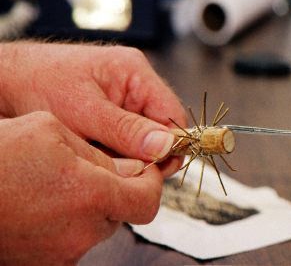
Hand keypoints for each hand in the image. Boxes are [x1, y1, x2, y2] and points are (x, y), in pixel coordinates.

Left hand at [0, 41, 186, 176]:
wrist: (6, 82)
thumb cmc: (37, 82)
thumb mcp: (83, 110)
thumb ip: (125, 130)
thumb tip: (166, 146)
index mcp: (135, 73)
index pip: (172, 114)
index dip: (170, 145)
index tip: (155, 170)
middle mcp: (135, 85)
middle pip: (160, 129)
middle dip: (143, 153)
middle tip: (119, 167)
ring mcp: (123, 100)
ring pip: (143, 140)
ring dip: (126, 155)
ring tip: (97, 154)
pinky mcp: (112, 115)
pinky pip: (125, 142)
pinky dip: (114, 153)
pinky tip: (94, 150)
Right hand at [0, 112, 162, 265]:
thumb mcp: (52, 131)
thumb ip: (100, 154)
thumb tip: (131, 168)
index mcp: (91, 195)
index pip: (148, 200)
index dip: (151, 183)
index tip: (143, 169)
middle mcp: (82, 231)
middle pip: (123, 212)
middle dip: (118, 190)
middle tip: (94, 170)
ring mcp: (63, 252)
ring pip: (99, 225)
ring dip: (93, 205)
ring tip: (62, 183)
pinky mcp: (46, 262)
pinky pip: (75, 238)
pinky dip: (72, 220)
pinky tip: (49, 201)